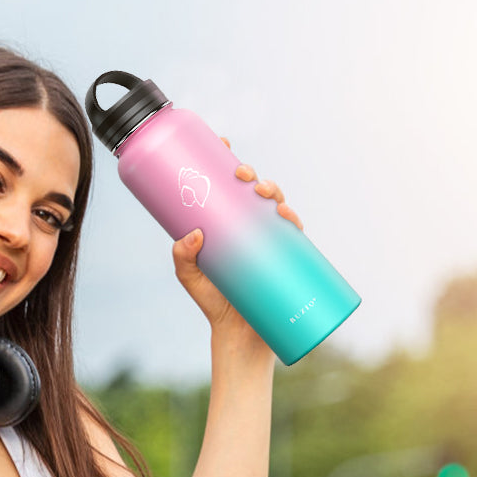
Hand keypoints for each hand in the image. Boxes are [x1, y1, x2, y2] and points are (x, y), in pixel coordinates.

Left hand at [172, 139, 302, 345]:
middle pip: (253, 190)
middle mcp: (250, 228)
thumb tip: (192, 234)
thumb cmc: (213, 301)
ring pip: (275, 205)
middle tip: (240, 174)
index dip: (227, 159)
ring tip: (262, 193)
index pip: (228, 186)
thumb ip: (183, 256)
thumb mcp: (190, 277)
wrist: (240, 334)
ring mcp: (270, 241)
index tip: (222, 141)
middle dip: (251, 174)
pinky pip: (293, 235)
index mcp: (228, 223)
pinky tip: (285, 215)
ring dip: (273, 191)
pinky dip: (292, 221)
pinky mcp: (286, 259)